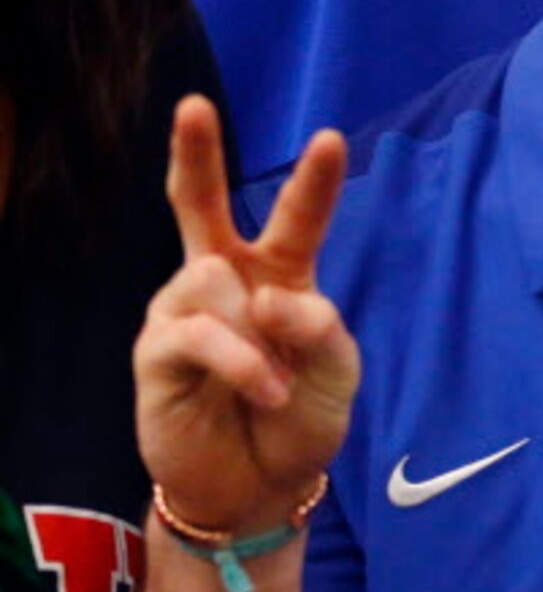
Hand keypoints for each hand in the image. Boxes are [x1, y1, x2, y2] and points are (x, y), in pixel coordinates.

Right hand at [134, 97, 360, 532]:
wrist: (260, 486)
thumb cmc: (300, 420)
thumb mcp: (338, 374)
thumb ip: (320, 327)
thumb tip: (267, 296)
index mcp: (280, 277)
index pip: (296, 220)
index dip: (313, 181)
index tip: (330, 137)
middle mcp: (225, 283)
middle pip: (200, 207)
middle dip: (194, 155)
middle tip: (193, 106)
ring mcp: (183, 312)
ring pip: (214, 280)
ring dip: (258, 339)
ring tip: (272, 386)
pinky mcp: (156, 350)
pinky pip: (197, 332)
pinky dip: (240, 362)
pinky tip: (260, 391)